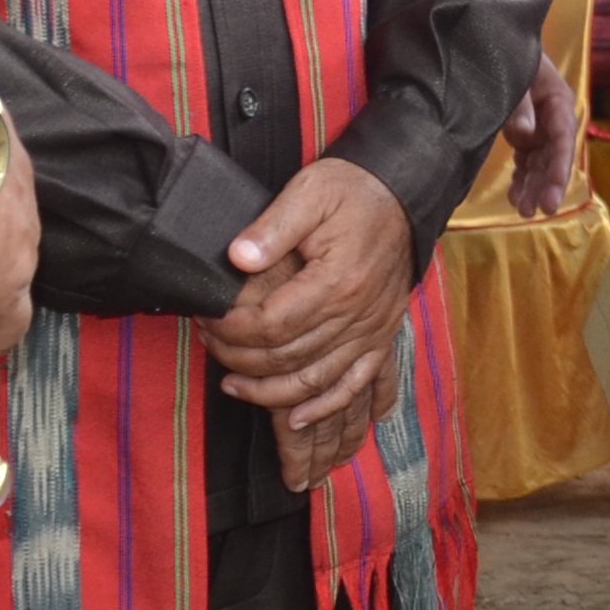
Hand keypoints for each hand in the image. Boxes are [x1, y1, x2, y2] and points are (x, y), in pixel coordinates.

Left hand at [208, 157, 413, 471]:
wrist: (402, 193)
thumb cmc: (352, 191)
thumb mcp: (309, 192)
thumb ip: (271, 227)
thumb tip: (236, 257)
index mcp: (337, 281)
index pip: (273, 325)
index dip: (233, 329)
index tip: (207, 319)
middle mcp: (358, 314)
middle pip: (289, 358)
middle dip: (240, 358)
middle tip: (208, 343)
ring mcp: (373, 330)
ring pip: (316, 381)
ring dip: (270, 392)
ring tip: (233, 385)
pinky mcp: (381, 336)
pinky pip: (354, 385)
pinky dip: (325, 407)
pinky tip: (297, 418)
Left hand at [502, 58, 584, 219]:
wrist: (497, 45)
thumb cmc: (507, 53)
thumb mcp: (513, 73)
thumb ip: (519, 103)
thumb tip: (524, 134)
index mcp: (558, 100)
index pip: (563, 137)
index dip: (560, 167)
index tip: (553, 193)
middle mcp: (553, 118)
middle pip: (554, 156)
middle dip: (546, 184)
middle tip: (537, 210)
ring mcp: (539, 128)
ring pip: (540, 163)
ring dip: (533, 186)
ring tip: (522, 210)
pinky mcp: (526, 136)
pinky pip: (526, 161)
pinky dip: (521, 179)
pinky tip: (514, 197)